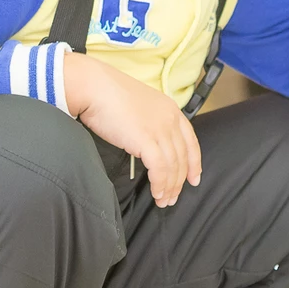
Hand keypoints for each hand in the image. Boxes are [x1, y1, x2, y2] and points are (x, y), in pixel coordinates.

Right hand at [62, 52, 199, 206]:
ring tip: (163, 201)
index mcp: (170, 109)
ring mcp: (160, 129)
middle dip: (180, 181)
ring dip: (169, 187)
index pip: (191, 141)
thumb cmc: (107, 95)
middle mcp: (170, 119)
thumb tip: (147, 145)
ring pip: (173, 166)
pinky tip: (156, 193)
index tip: (194, 178)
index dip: (194, 162)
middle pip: (183, 157)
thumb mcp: (138, 107)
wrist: (93, 86)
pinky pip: (160, 169)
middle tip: (172, 197)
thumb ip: (149, 123)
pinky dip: (160, 184)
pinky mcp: (146, 140)